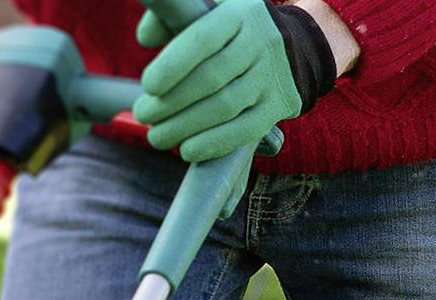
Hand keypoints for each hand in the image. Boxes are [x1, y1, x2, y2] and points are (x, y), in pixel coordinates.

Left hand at [133, 0, 306, 162]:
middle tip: (144, 114)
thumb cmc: (231, 33)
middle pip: (211, 78)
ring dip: (184, 127)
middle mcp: (261, 42)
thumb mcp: (207, 12)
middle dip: (170, 103)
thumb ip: (172, 18)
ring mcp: (272, 76)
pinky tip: (188, 150)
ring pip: (225, 107)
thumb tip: (146, 38)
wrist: (292, 47)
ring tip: (157, 136)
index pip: (203, 39)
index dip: (173, 65)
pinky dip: (213, 144)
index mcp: (239, 14)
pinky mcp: (280, 105)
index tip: (148, 86)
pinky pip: (246, 130)